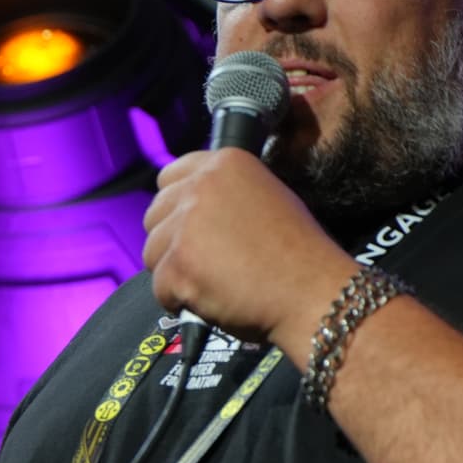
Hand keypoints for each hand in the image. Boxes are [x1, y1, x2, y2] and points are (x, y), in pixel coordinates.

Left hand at [142, 148, 354, 349]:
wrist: (311, 289)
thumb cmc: (295, 252)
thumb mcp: (264, 196)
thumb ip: (222, 194)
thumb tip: (185, 205)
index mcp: (224, 163)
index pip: (169, 177)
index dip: (176, 206)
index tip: (191, 225)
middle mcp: (201, 186)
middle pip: (154, 216)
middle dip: (172, 242)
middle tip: (208, 259)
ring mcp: (185, 225)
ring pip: (151, 253)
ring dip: (174, 272)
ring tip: (215, 279)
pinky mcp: (177, 264)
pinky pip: (159, 287)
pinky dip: (179, 299)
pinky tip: (212, 297)